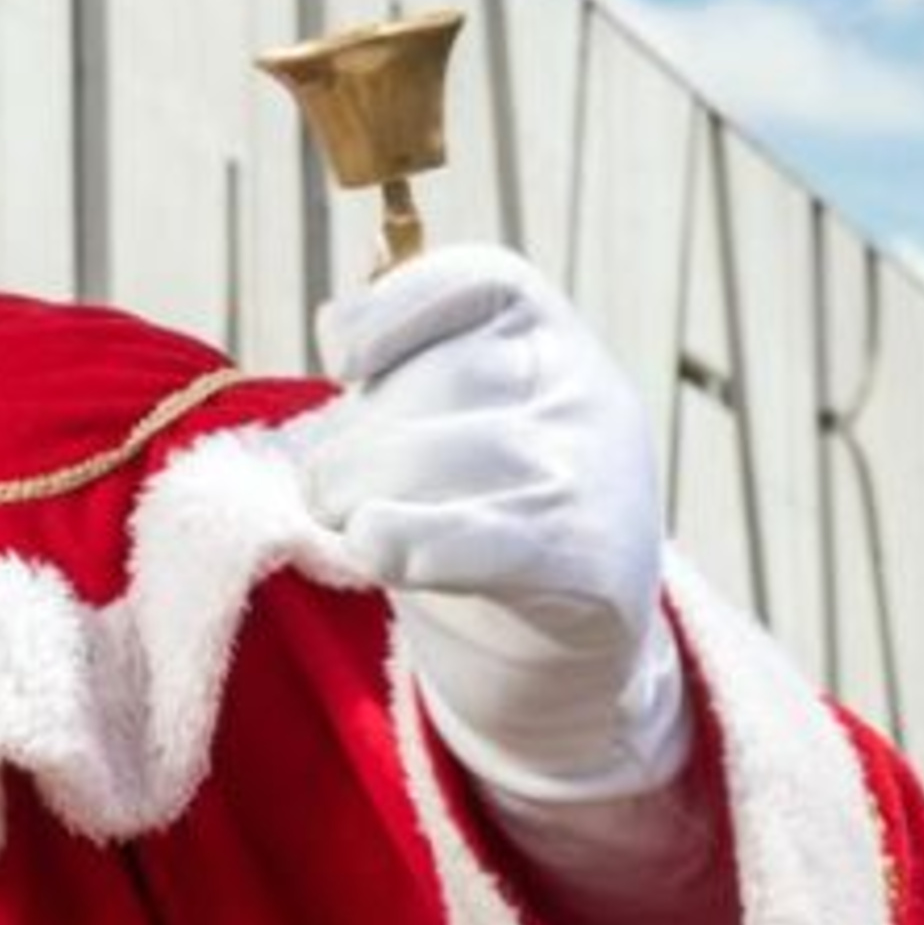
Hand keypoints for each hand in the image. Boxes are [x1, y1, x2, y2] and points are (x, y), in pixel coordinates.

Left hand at [301, 245, 686, 801]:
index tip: (343, 364)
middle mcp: (584, 391)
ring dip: (355, 501)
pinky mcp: (583, 562)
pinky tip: (376, 549)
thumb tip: (337, 322)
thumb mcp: (453, 422)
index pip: (475, 281)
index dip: (390, 313)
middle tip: (330, 494)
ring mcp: (593, 475)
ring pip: (434, 459)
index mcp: (549, 338)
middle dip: (350, 446)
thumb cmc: (481, 515)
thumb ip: (403, 372)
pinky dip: (401, 543)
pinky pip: (471, 538)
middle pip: (433, 385)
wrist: (570, 644)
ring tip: (349, 529)